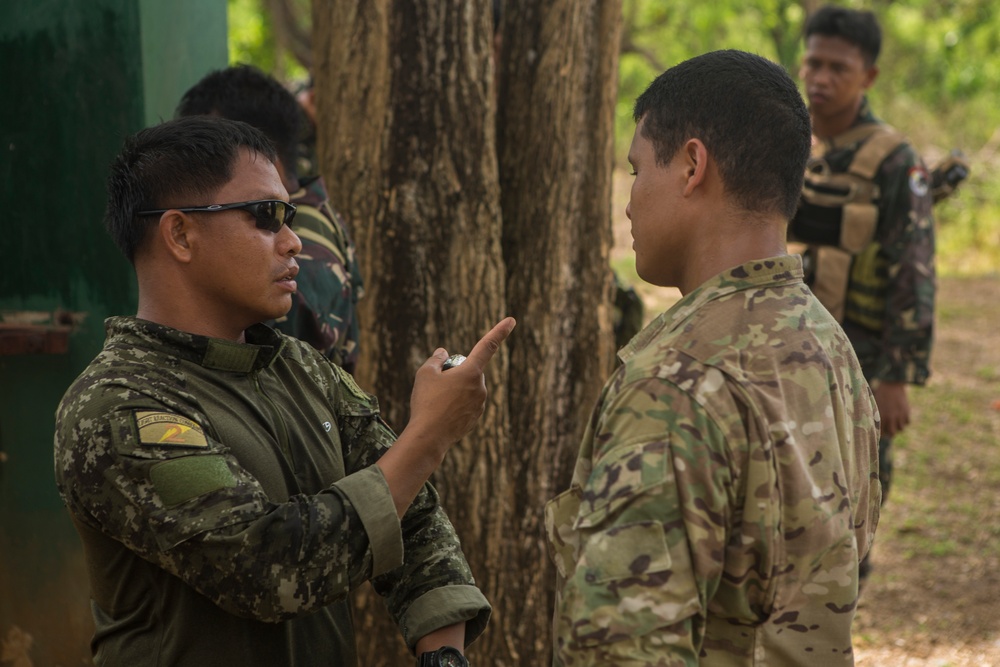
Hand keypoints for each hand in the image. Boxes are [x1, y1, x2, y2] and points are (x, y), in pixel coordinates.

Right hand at [405, 317, 515, 452]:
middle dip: (456, 374)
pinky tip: (442, 413)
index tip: (511, 320)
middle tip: (437, 386)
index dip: (500, 331)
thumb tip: (443, 352)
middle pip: (469, 371)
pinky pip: (466, 404)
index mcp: (471, 372)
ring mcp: (480, 405)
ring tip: (437, 402)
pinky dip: (456, 405)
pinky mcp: (475, 418)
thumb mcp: (425, 374)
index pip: (487, 346)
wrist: (428, 437)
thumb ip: (436, 359)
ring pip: (467, 389)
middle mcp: (480, 387)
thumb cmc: (426, 402)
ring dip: (456, 390)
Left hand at [874, 381, 909, 437]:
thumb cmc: (879, 395)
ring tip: (894, 422)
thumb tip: (869, 424)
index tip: (879, 431)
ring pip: (901, 429)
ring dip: (897, 427)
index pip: (881, 432)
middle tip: (887, 429)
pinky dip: (904, 421)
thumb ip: (873, 415)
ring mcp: (900, 415)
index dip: (880, 433)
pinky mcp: (907, 411)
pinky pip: (907, 422)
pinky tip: (900, 417)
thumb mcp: (874, 405)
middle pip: (892, 433)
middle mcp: (891, 417)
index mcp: (881, 416)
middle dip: (889, 432)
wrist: (890, 384)